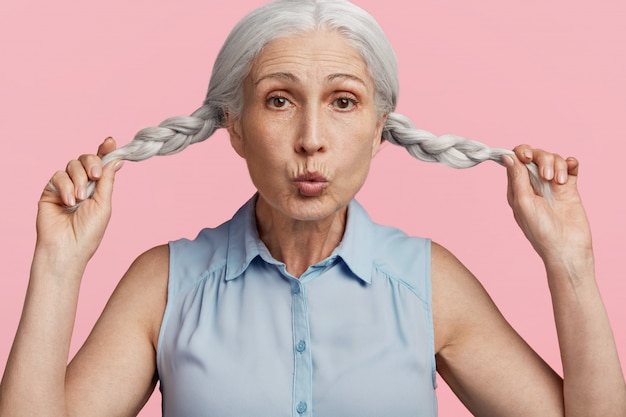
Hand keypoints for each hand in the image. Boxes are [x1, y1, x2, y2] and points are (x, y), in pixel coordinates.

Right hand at [36, 137, 123, 263]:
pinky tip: (69, 202)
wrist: (67, 248)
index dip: (106, 150)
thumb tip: (116, 159)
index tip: (111, 141)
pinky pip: (58, 176)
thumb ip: (107, 181)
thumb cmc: (88, 232)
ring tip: (80, 199)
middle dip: (92, 163)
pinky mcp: (50, 190)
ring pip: (72, 165)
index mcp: (98, 187)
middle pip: (86, 158)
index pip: (102, 163)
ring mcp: (65, 186)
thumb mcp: (103, 204)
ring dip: (78, 180)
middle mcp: (82, 184)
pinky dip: (65, 187)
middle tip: (96, 176)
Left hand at [502, 145, 592, 265]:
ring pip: (553, 159)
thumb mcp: (523, 203)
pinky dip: (570, 163)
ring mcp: (552, 185)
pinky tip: (570, 170)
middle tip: (546, 176)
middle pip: (535, 156)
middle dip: (542, 159)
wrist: (567, 248)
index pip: (515, 161)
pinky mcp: (569, 187)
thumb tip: (507, 156)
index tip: (526, 157)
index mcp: (517, 188)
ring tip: (558, 182)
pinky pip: (570, 166)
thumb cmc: (541, 230)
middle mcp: (533, 184)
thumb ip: (517, 178)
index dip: (520, 153)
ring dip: (557, 165)